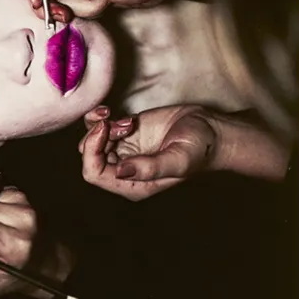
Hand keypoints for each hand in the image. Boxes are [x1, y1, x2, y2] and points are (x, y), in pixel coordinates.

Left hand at [80, 103, 286, 198]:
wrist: (210, 129)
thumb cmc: (200, 149)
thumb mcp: (179, 160)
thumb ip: (151, 168)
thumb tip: (120, 171)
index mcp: (131, 185)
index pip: (93, 174)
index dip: (92, 151)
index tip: (105, 129)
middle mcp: (122, 170)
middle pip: (87, 155)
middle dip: (98, 136)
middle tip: (125, 124)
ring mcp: (121, 150)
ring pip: (89, 139)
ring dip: (101, 125)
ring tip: (128, 121)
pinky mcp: (123, 133)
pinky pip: (96, 126)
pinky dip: (101, 117)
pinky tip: (118, 114)